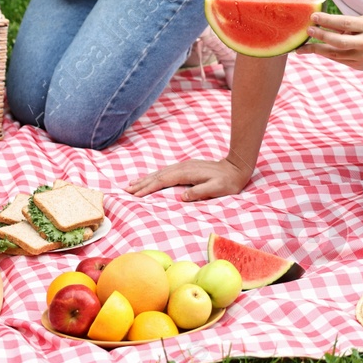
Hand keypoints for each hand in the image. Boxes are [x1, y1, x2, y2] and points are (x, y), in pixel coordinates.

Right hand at [126, 158, 251, 201]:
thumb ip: (200, 192)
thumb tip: (182, 196)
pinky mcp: (185, 167)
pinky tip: (149, 178)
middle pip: (157, 175)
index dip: (148, 188)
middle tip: (126, 190)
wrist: (236, 168)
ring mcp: (183, 166)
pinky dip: (154, 176)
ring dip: (145, 179)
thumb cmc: (228, 182)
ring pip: (159, 172)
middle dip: (141, 183)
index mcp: (187, 174)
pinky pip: (165, 172)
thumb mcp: (217, 189)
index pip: (162, 181)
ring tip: (131, 184)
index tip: (135, 195)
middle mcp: (182, 167)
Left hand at [301, 11, 362, 69]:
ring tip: (302, 47)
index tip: (313, 17)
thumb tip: (318, 20)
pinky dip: (325, 54)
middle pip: (340, 42)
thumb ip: (344, 23)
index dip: (328, 20)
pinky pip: (337, 60)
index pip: (345, 23)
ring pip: (335, 54)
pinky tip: (314, 51)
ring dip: (317, 49)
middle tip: (308, 30)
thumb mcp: (362, 22)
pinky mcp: (358, 66)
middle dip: (322, 36)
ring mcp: (362, 57)